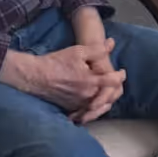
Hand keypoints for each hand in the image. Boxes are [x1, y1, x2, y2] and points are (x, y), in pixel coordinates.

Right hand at [0, 42, 123, 115]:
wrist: (36, 76)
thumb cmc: (56, 62)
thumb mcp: (77, 51)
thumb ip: (97, 50)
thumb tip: (111, 44)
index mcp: (90, 81)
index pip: (113, 82)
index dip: (120, 76)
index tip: (122, 72)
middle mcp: (87, 95)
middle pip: (108, 96)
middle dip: (114, 90)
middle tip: (117, 83)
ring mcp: (79, 104)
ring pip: (99, 106)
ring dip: (106, 100)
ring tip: (109, 94)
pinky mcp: (71, 108)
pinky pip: (87, 112)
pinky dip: (94, 109)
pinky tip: (95, 104)